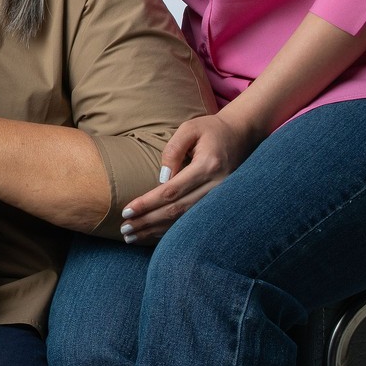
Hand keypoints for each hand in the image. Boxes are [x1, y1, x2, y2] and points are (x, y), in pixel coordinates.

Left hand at [119, 111, 263, 243]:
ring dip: (156, 230)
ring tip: (132, 236)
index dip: (148, 203)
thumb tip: (161, 178)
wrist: (242, 135)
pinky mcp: (220, 203)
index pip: (172, 191)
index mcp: (208, 166)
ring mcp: (221, 197)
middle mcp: (217, 186)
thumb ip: (172, 151)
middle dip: (148, 221)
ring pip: (184, 220)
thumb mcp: (189, 129)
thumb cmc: (211, 130)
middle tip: (124, 230)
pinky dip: (171, 230)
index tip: (127, 211)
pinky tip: (152, 235)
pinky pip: (193, 221)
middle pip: (176, 210)